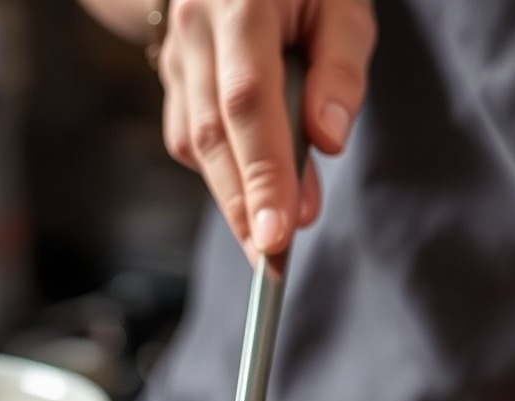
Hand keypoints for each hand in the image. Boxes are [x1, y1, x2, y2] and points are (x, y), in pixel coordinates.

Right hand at [157, 0, 375, 261]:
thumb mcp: (342, 3)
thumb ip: (342, 67)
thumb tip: (327, 139)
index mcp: (240, 1)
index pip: (248, 103)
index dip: (262, 175)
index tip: (279, 234)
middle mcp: (195, 28)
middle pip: (211, 136)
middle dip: (241, 206)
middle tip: (270, 261)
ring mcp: (176, 54)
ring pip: (194, 145)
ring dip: (232, 201)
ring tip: (266, 242)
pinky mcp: (172, 78)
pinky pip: (189, 140)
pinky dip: (221, 175)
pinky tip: (250, 194)